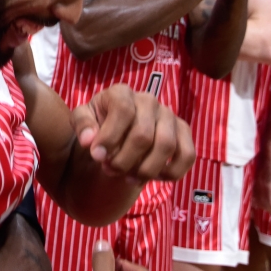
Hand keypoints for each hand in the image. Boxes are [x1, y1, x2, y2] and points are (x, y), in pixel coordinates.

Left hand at [73, 84, 194, 182]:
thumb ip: (83, 126)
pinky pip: (187, 155)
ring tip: (128, 177)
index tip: (96, 156)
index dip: (110, 136)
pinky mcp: (183, 131)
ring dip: (146, 170)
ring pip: (167, 146)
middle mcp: (149, 100)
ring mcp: (169, 115)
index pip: (123, 110)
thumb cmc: (98, 122)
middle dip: (124, 160)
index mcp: (122, 92)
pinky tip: (153, 177)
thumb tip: (89, 141)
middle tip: (110, 170)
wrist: (118, 129)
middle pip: (143, 135)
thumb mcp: (83, 118)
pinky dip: (172, 172)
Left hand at [254, 145, 270, 215]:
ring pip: (266, 205)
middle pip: (259, 204)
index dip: (260, 206)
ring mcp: (262, 186)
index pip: (253, 199)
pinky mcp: (269, 185)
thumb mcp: (268, 173)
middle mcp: (256, 186)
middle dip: (269, 211)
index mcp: (255, 183)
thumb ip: (267, 181)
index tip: (269, 210)